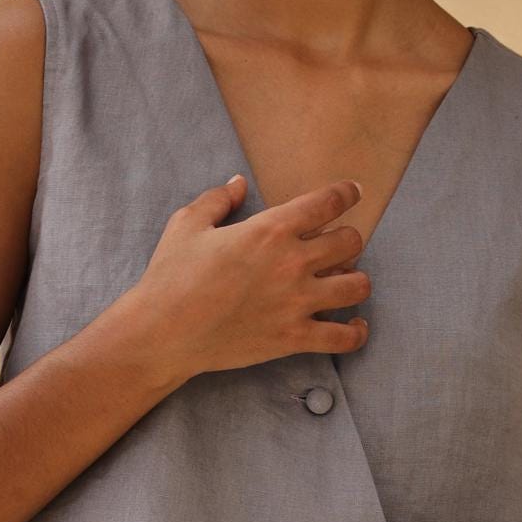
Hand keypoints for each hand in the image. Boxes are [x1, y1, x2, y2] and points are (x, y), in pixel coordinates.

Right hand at [131, 175, 371, 379]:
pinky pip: (345, 338)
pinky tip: (354, 325)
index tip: (353, 193)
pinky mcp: (294, 338)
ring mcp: (297, 303)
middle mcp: (292, 262)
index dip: (347, 194)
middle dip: (347, 239)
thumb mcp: (187, 225)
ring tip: (344, 281)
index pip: (328, 202)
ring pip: (358, 286)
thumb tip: (238, 183)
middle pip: (351, 242)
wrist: (163, 332)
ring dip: (355, 280)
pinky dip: (356, 332)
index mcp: (270, 229)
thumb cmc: (171, 276)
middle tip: (335, 245)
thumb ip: (218, 199)